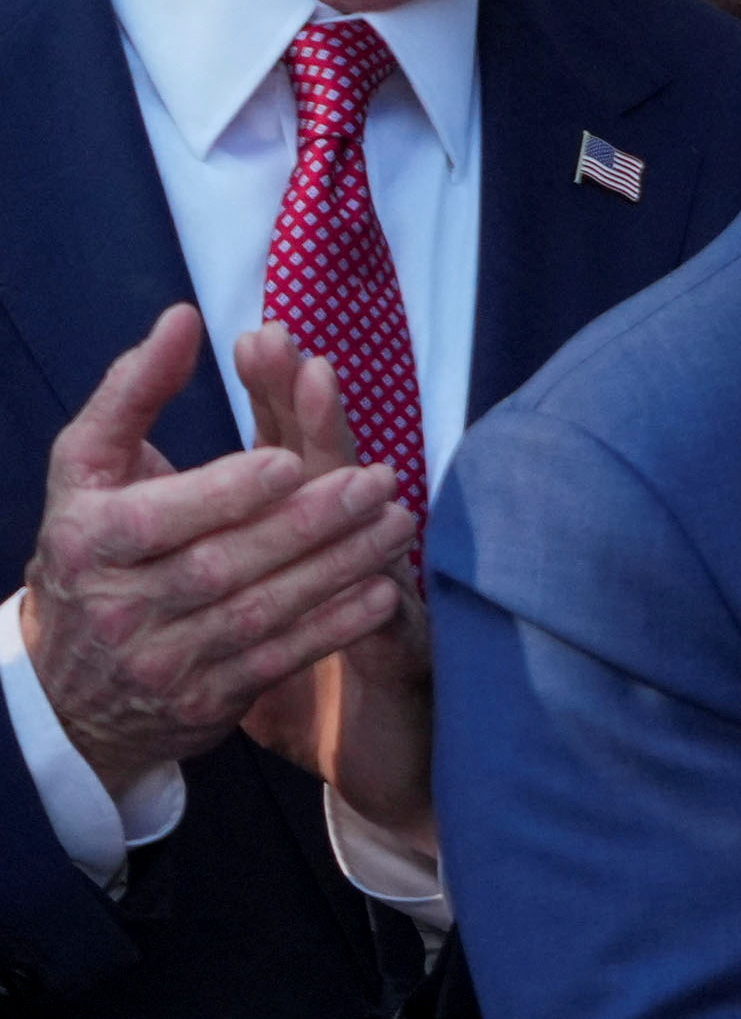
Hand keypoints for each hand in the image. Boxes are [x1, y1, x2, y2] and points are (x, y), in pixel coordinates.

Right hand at [18, 308, 414, 797]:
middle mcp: (123, 605)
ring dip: (337, 567)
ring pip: (262, 612)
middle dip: (307, 523)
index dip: (227, 491)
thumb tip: (184, 319)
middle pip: (224, 564)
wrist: (66, 682)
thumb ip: (132, 392)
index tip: (293, 460)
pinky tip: (382, 593)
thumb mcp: (88, 467)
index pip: (161, 517)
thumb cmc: (90, 545)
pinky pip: (279, 659)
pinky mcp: (207, 699)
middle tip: (378, 482)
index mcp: (90, 538)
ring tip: (395, 524)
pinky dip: (333, 627)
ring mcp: (165, 658)